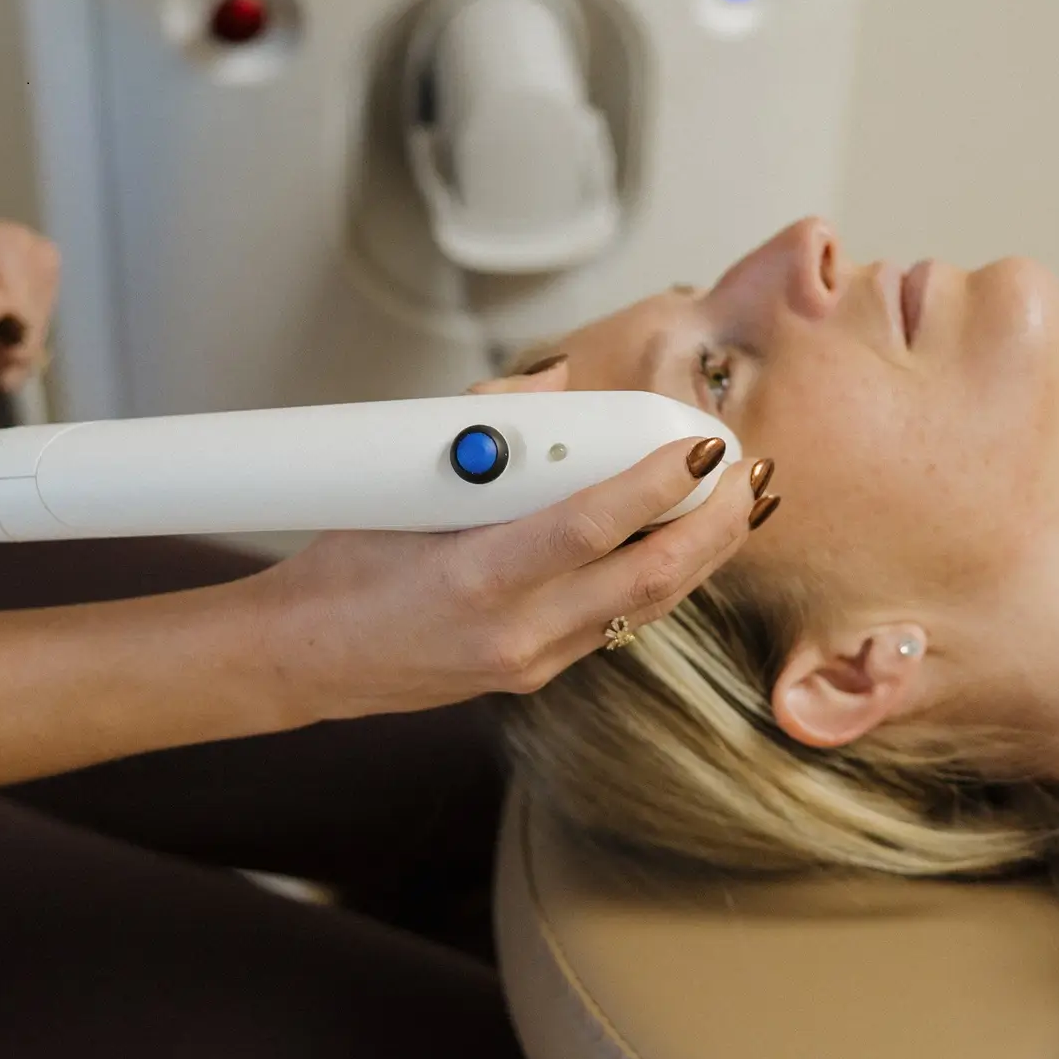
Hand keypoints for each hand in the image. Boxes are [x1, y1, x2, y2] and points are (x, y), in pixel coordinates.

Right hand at [254, 358, 767, 720]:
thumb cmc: (345, 567)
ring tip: (740, 503)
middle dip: (715, 523)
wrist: (308, 657)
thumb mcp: (402, 485)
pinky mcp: (536, 674)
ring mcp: (530, 662)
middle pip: (648, 577)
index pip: (588, 526)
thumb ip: (481, 428)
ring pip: (648, 607)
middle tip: (749, 471)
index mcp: (473, 579)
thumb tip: (553, 383)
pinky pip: (619, 622)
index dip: (654, 483)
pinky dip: (661, 580)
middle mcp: (513, 631)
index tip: (699, 445)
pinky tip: (683, 546)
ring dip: (703, 553)